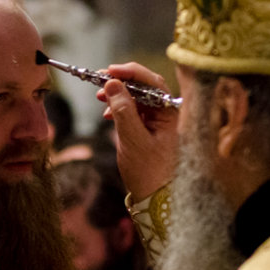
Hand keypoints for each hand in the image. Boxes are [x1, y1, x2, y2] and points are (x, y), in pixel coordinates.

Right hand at [97, 62, 179, 199]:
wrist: (155, 198)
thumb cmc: (149, 172)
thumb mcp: (133, 140)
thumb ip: (123, 111)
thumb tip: (113, 84)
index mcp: (170, 114)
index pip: (153, 82)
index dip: (131, 72)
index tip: (110, 71)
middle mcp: (166, 113)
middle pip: (145, 86)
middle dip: (122, 82)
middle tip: (100, 80)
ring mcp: (158, 121)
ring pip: (137, 97)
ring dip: (118, 94)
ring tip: (100, 97)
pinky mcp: (148, 129)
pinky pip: (134, 110)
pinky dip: (119, 108)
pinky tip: (107, 114)